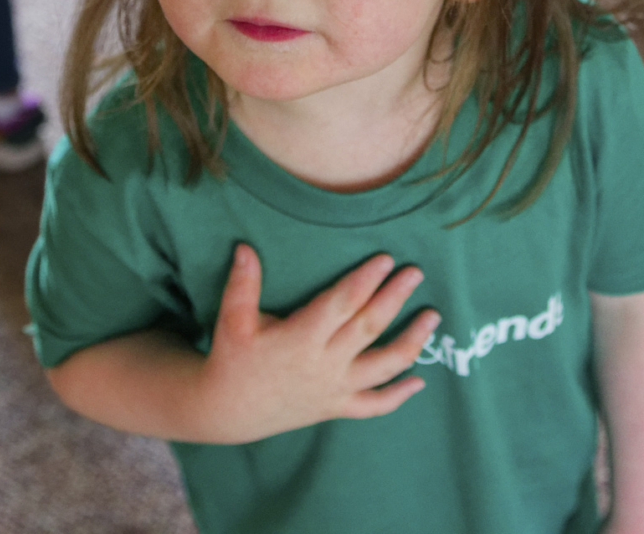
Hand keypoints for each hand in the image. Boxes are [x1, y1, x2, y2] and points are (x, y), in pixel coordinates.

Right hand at [195, 245, 440, 443]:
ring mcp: (334, 389)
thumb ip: (242, 284)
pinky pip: (373, 406)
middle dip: (395, 298)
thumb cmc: (232, 360)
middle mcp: (324, 364)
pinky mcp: (335, 408)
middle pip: (368, 328)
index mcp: (300, 339)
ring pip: (382, 367)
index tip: (386, 259)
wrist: (227, 413)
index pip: (341, 304)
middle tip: (416, 273)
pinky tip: (420, 381)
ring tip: (432, 317)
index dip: (365, 280)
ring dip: (412, 343)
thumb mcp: (232, 321)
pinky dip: (398, 396)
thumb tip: (245, 247)